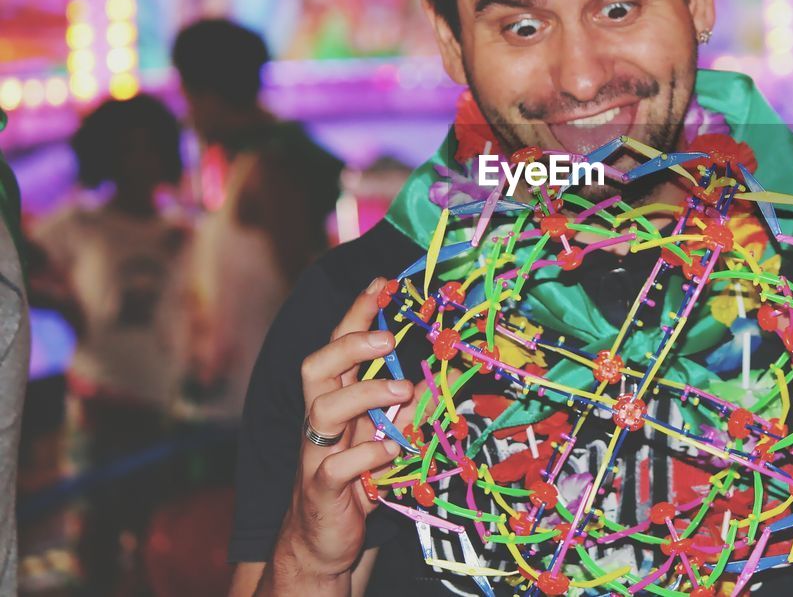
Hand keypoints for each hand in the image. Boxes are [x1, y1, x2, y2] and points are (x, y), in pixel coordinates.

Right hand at [275, 277, 428, 580]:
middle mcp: (320, 418)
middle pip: (315, 366)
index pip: (339, 344)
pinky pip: (337, 466)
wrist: (324, 538)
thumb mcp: (389, 432)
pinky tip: (393, 450)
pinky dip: (368, 455)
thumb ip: (411, 404)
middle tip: (389, 338)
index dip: (357, 312)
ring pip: (321, 411)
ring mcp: (316, 452)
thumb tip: (447, 372)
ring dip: (364, 394)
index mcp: (336, 396)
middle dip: (349, 344)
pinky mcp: (322, 488)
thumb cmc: (360, 475)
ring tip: (403, 390)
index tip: (382, 283)